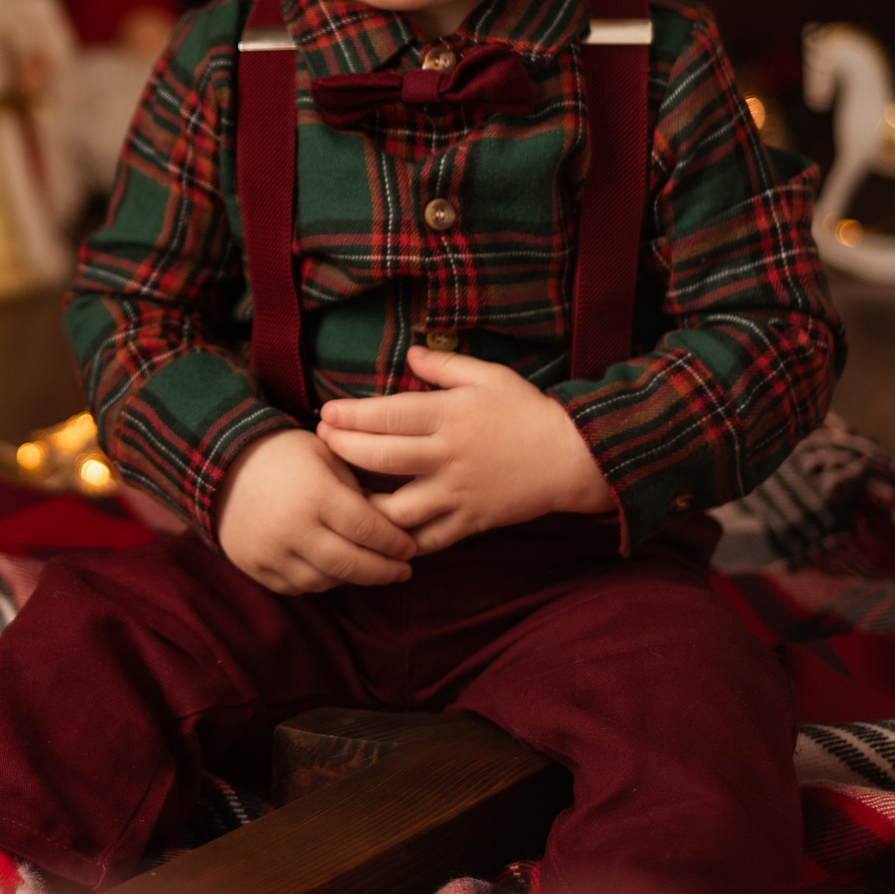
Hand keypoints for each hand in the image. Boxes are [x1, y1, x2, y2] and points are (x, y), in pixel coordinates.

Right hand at [213, 428, 416, 595]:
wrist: (220, 462)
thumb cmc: (284, 454)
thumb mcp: (326, 454)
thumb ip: (359, 487)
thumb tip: (396, 519)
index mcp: (316, 495)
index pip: (369, 530)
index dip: (396, 543)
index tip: (411, 547)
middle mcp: (293, 529)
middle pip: (352, 565)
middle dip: (384, 570)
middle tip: (403, 570)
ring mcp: (271, 553)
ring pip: (326, 581)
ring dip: (353, 578)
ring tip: (370, 569)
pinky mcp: (255, 567)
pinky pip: (297, 587)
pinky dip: (320, 581)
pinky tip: (334, 570)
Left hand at [316, 346, 616, 556]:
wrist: (573, 457)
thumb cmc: (528, 411)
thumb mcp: (489, 376)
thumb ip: (445, 366)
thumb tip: (409, 354)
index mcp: (450, 416)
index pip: (388, 416)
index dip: (351, 416)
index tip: (326, 413)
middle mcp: (448, 456)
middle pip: (382, 459)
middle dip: (343, 451)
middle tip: (322, 443)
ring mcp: (457, 493)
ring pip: (397, 509)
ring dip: (363, 503)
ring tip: (341, 492)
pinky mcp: (469, 522)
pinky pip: (427, 539)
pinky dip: (400, 539)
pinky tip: (378, 531)